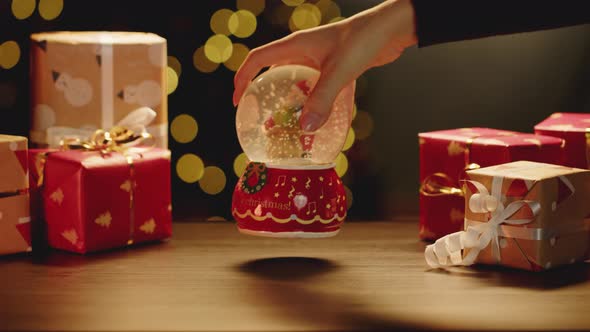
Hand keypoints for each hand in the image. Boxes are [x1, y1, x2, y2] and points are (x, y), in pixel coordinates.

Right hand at [233, 0, 417, 130]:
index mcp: (295, 46)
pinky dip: (315, 104)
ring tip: (289, 124)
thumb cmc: (363, 40)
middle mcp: (303, 52)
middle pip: (274, 73)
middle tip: (262, 118)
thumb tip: (305, 128)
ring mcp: (319, 60)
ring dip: (291, 102)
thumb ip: (322, 100)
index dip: (243, 78)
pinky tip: (322, 121)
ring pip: (296, 83)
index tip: (237, 100)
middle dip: (266, 95)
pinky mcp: (334, 69)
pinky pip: (317, 88)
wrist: (391, 30)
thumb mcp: (339, 72)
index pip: (258, 59)